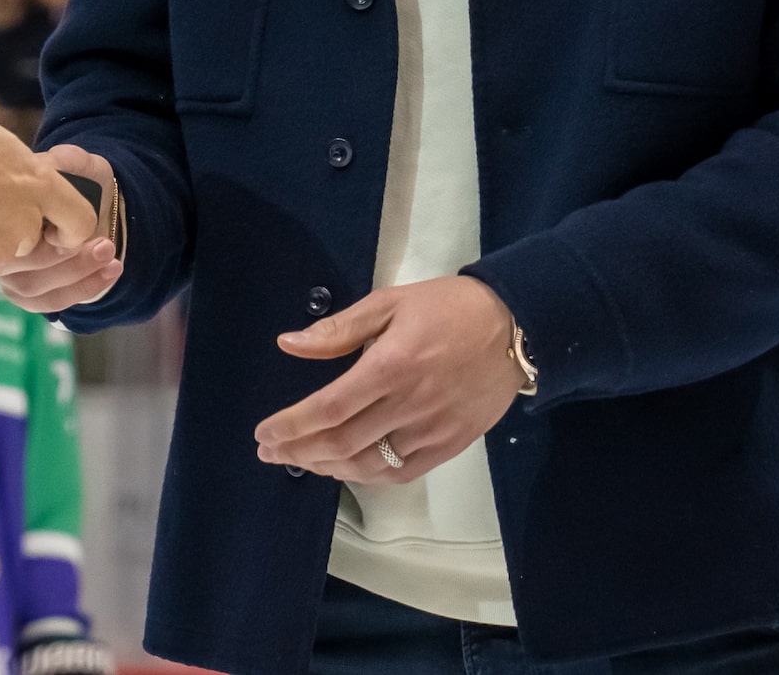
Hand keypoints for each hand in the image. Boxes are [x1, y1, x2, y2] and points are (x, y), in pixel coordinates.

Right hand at [0, 114, 100, 278]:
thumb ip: (21, 169)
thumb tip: (30, 178)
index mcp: (36, 184)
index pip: (82, 221)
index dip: (75, 227)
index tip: (59, 223)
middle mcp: (26, 224)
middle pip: (52, 249)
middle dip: (40, 241)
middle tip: (9, 222)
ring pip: (17, 261)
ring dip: (3, 246)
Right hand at [0, 145, 123, 312]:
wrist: (92, 206)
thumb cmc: (80, 182)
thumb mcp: (79, 163)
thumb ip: (70, 160)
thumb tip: (56, 163)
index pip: (3, 224)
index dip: (34, 225)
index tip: (74, 218)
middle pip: (16, 265)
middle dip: (66, 259)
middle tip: (105, 244)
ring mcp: (4, 271)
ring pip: (29, 288)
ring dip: (75, 277)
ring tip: (111, 258)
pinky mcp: (23, 291)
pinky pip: (44, 302)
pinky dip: (80, 291)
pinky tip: (109, 274)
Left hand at [257, 276, 525, 482]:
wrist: (515, 327)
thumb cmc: (446, 308)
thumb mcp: (389, 303)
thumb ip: (338, 330)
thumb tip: (288, 344)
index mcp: (390, 366)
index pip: (328, 409)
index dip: (291, 426)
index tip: (263, 433)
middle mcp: (409, 405)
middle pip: (341, 443)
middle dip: (298, 451)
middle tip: (270, 452)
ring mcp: (432, 430)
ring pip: (369, 465)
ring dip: (327, 467)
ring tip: (302, 459)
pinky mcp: (451, 445)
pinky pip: (401, 472)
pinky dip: (368, 476)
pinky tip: (346, 467)